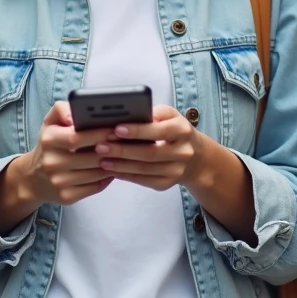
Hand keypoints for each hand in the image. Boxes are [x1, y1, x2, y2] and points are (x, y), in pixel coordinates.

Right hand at [18, 101, 114, 205]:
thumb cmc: (49, 145)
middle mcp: (51, 162)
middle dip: (111, 150)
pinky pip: (95, 187)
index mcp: (49, 140)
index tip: (115, 130)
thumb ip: (62, 109)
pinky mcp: (67, 197)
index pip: (76, 137)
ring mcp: (59, 182)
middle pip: (91, 157)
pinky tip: (111, 170)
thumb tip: (74, 116)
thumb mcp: (50, 122)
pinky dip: (107, 178)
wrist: (34, 178)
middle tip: (125, 143)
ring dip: (112, 164)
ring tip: (121, 155)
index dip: (98, 134)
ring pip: (96, 173)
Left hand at [93, 105, 209, 191]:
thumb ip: (152, 113)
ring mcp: (176, 170)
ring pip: (144, 169)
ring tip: (101, 159)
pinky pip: (143, 180)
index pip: (159, 131)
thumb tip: (126, 115)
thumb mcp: (169, 116)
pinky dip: (126, 175)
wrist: (195, 158)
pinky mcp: (167, 183)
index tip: (116, 129)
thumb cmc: (174, 131)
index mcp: (182, 130)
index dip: (137, 131)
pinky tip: (112, 170)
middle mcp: (183, 152)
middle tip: (101, 146)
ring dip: (120, 165)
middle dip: (123, 150)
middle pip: (150, 153)